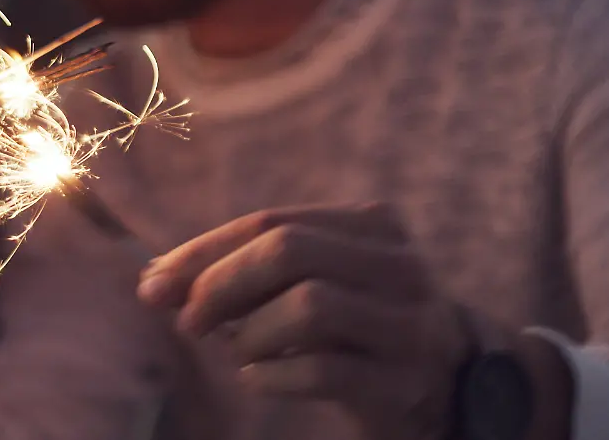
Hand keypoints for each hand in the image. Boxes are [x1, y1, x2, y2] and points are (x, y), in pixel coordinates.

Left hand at [137, 204, 471, 438]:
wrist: (456, 386)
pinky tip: (259, 378)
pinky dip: (273, 375)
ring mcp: (408, 322)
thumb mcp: (315, 284)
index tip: (152, 286)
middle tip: (187, 322)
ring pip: (309, 305)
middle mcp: (397, 264)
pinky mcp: (405, 382)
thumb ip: (247, 272)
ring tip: (239, 351)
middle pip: (288, 250)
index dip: (201, 252)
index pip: (268, 222)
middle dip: (220, 283)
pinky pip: (324, 370)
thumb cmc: (360, 326)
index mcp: (371, 224)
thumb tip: (155, 278)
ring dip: (251, 333)